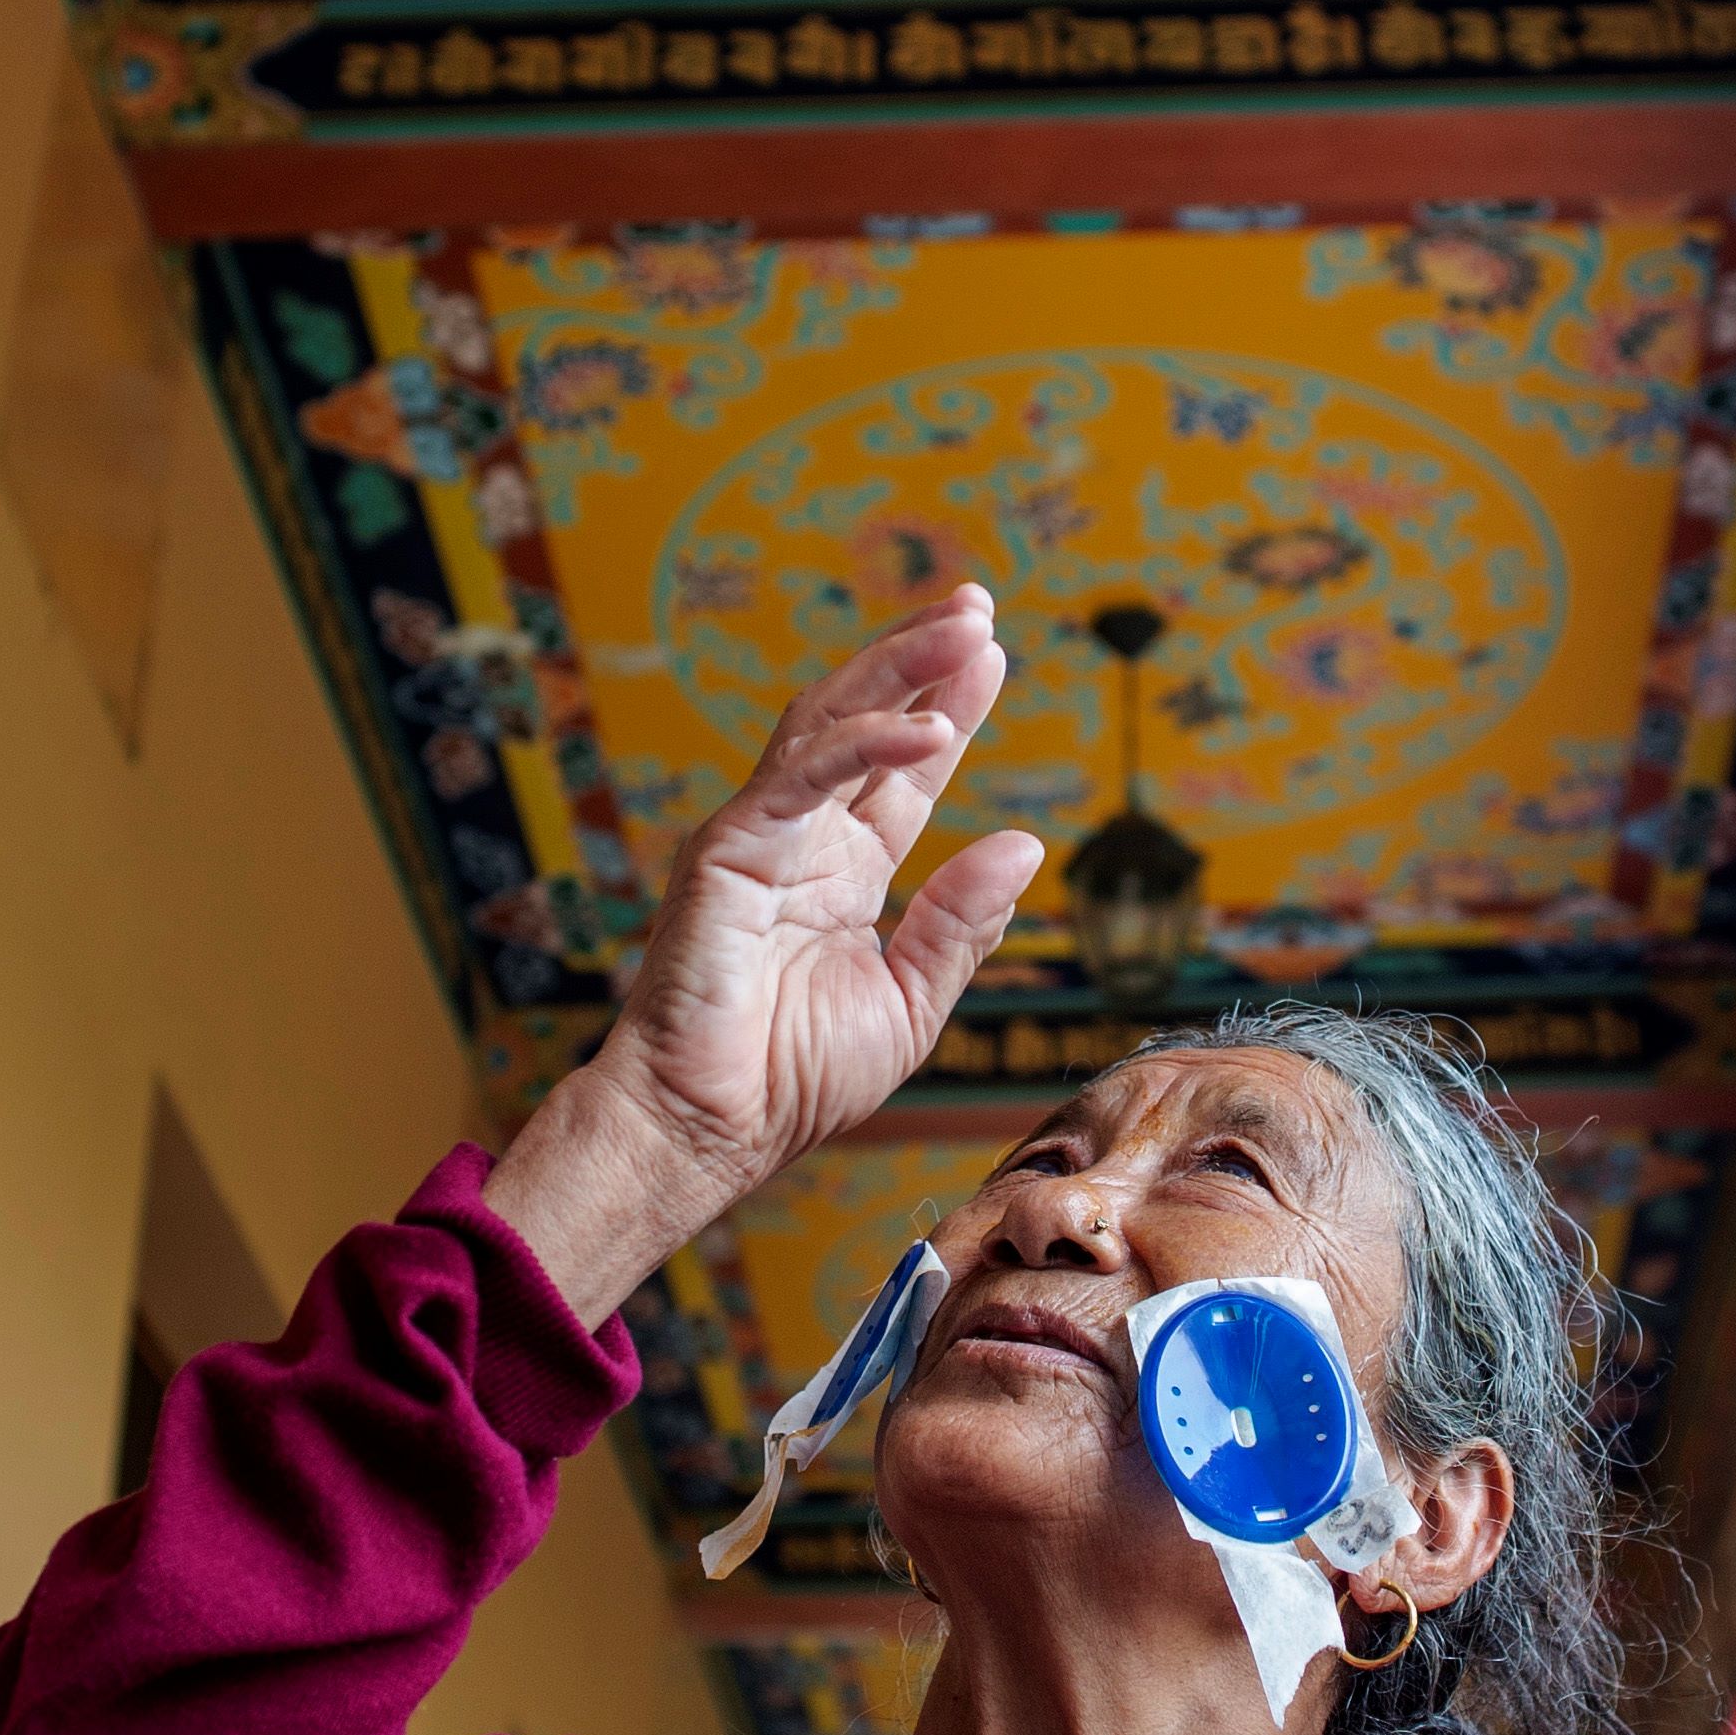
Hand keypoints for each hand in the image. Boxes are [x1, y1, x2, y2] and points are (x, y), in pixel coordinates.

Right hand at [493, 598, 1039, 1315]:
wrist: (712, 1128)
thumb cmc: (794, 1081)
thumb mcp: (911, 999)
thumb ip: (962, 921)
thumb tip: (1024, 841)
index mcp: (843, 873)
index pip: (901, 771)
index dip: (946, 709)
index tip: (993, 653)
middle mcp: (802, 839)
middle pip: (865, 720)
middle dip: (921, 658)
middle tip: (979, 607)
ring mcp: (761, 835)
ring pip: (829, 722)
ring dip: (898, 670)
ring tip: (963, 630)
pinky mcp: (729, 848)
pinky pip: (803, 776)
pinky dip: (866, 744)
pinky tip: (929, 730)